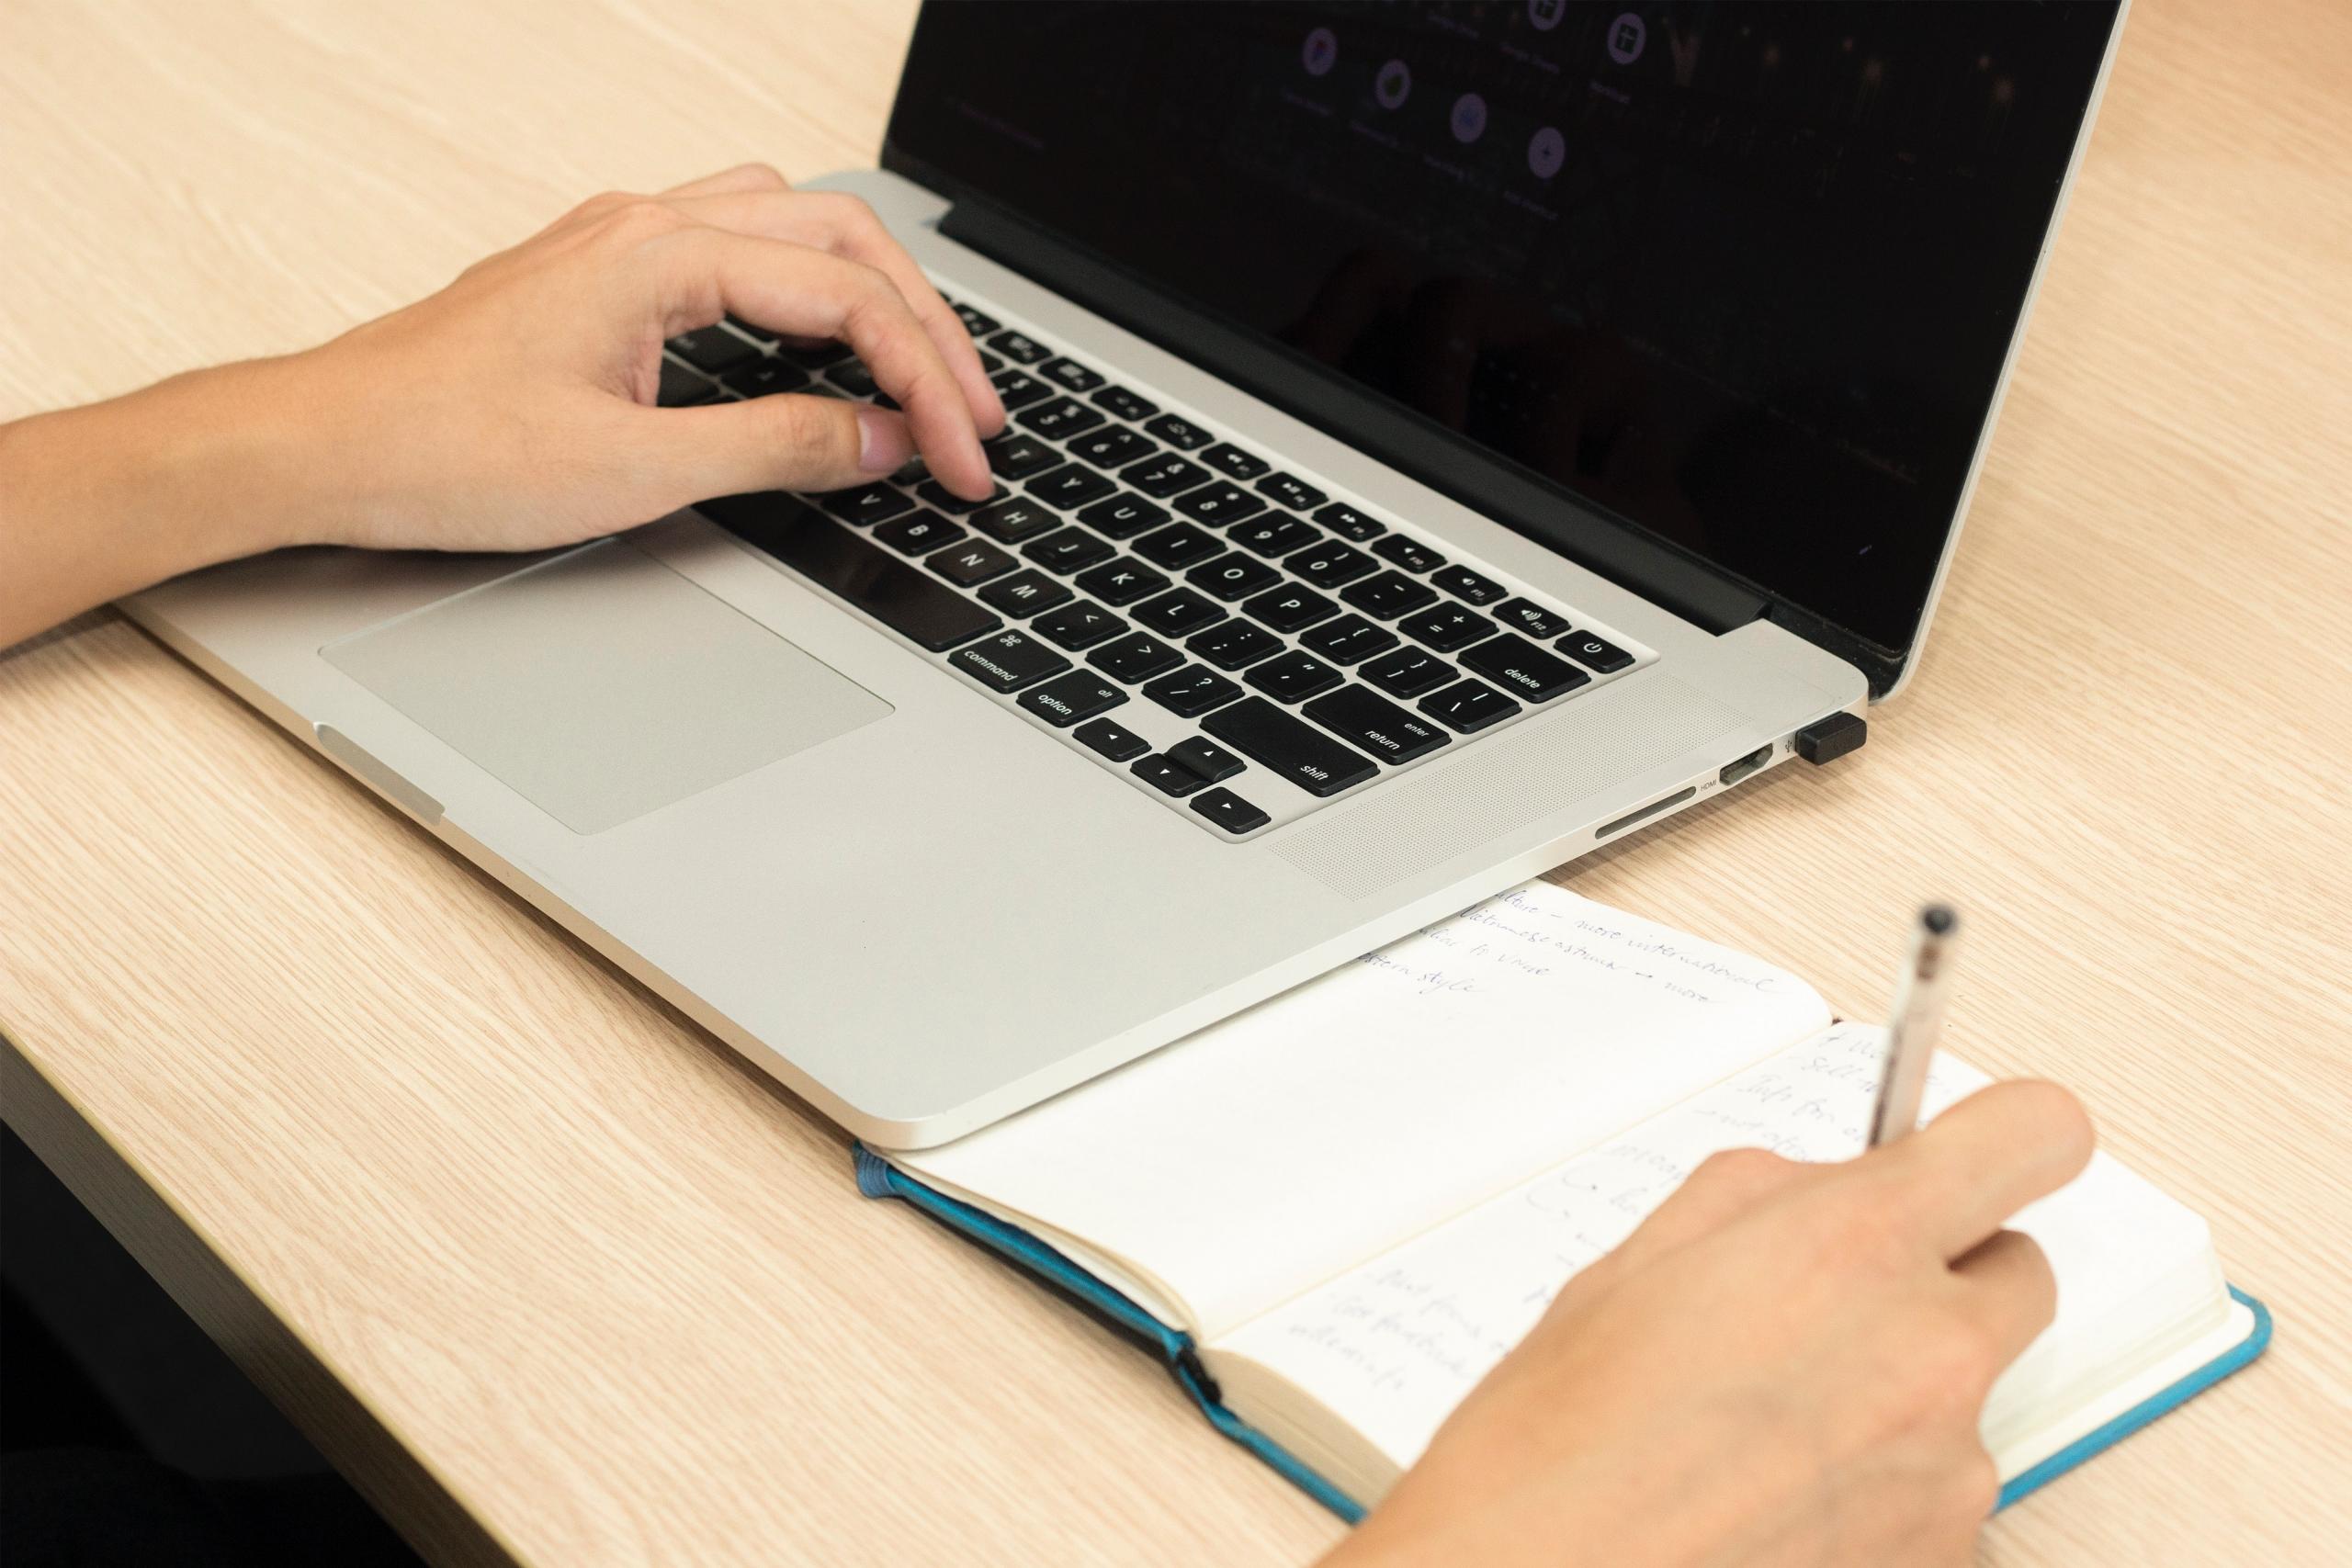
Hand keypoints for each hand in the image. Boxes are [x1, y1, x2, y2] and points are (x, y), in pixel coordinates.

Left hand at [0, 163, 1003, 644]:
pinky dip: (808, 288)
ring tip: (921, 368)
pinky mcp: (602, 273)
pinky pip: (740, 242)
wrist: (320, 446)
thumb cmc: (443, 451)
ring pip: (794, 223)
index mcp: (661, 256)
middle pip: (841, 239)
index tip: (963, 461)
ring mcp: (620, 239)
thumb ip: (775, 448)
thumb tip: (879, 440)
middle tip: (974, 416)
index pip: (847, 302)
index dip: (926, 385)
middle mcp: (645, 224)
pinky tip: (819, 342)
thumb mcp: (635, 472)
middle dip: (926, 328)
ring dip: (872, 290)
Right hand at [1327, 1080, 2094, 1567]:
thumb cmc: (1555, 1453)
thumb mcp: (1632, 1268)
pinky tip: (1775, 1495)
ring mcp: (1949, 1471)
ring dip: (1895, 1396)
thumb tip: (1818, 1189)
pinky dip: (1879, 1489)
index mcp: (1853, 1245)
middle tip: (1835, 1307)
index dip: (2008, 1138)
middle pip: (2019, 1274)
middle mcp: (1928, 1351)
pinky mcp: (1944, 1560)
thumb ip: (1761, 1202)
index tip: (1989, 1152)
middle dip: (1942, 1277)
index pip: (2032, 1136)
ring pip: (1965, 1395)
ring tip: (1761, 1430)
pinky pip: (1940, 1494)